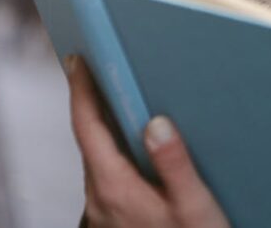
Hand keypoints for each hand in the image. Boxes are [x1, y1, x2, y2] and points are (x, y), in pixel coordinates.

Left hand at [66, 55, 230, 227]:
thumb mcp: (195, 208)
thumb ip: (176, 164)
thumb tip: (156, 120)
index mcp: (115, 189)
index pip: (88, 128)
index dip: (81, 90)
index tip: (76, 59)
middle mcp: (99, 202)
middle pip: (88, 141)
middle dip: (91, 103)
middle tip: (97, 68)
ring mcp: (102, 215)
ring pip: (97, 160)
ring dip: (103, 129)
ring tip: (119, 101)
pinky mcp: (111, 222)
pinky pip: (106, 178)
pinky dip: (113, 153)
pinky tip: (135, 149)